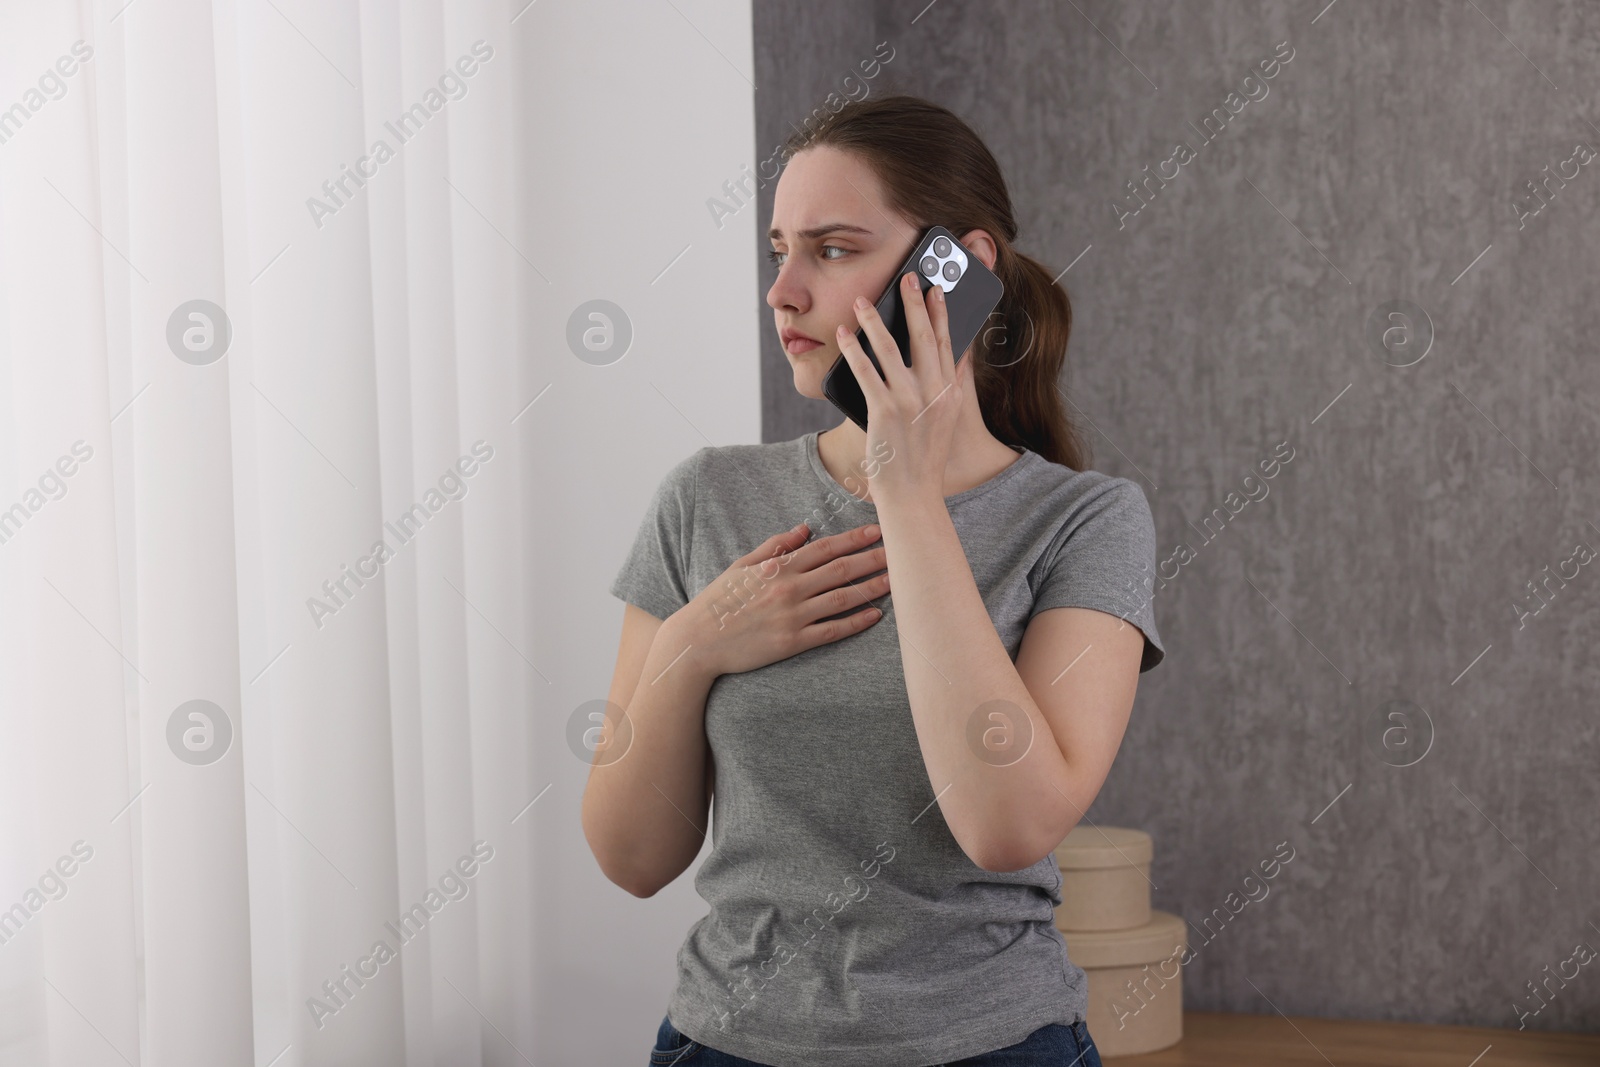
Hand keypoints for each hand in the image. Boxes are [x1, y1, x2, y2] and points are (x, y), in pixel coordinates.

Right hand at [677, 521, 890, 675]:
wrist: (699, 640)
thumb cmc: (719, 600)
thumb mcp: (743, 565)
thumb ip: (776, 546)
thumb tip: (805, 529)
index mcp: (778, 567)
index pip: (826, 548)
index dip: (854, 538)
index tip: (877, 530)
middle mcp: (789, 589)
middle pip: (841, 569)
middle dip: (873, 558)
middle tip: (901, 551)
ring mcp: (792, 616)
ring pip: (842, 598)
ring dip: (872, 588)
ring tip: (897, 580)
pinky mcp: (792, 643)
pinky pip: (832, 631)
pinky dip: (855, 622)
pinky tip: (875, 616)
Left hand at [834, 271, 973, 505]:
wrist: (913, 494)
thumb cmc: (925, 457)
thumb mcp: (948, 417)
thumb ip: (955, 382)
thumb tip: (962, 350)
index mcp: (949, 392)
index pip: (946, 342)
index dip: (941, 312)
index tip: (934, 288)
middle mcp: (932, 393)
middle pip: (922, 337)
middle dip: (913, 304)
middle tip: (905, 277)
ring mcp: (908, 401)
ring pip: (890, 350)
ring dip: (875, 321)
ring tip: (861, 301)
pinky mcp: (883, 412)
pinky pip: (865, 372)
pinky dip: (852, 350)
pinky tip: (843, 335)